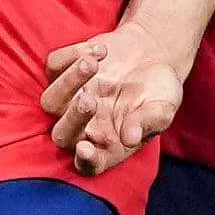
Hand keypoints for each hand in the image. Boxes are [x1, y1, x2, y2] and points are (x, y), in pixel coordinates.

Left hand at [42, 22, 186, 174]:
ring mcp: (70, 100)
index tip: (85, 149)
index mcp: (108, 145)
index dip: (85, 161)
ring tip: (95, 62)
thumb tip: (131, 137)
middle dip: (72, 119)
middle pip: (61, 135)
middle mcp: (84, 127)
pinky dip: (71, 55)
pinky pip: (53, 66)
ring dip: (68, 82)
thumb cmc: (158, 90)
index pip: (90, 164)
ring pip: (50, 100)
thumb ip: (149, 122)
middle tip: (91, 101)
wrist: (151, 55)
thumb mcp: (164, 107)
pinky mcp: (64, 72)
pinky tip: (101, 50)